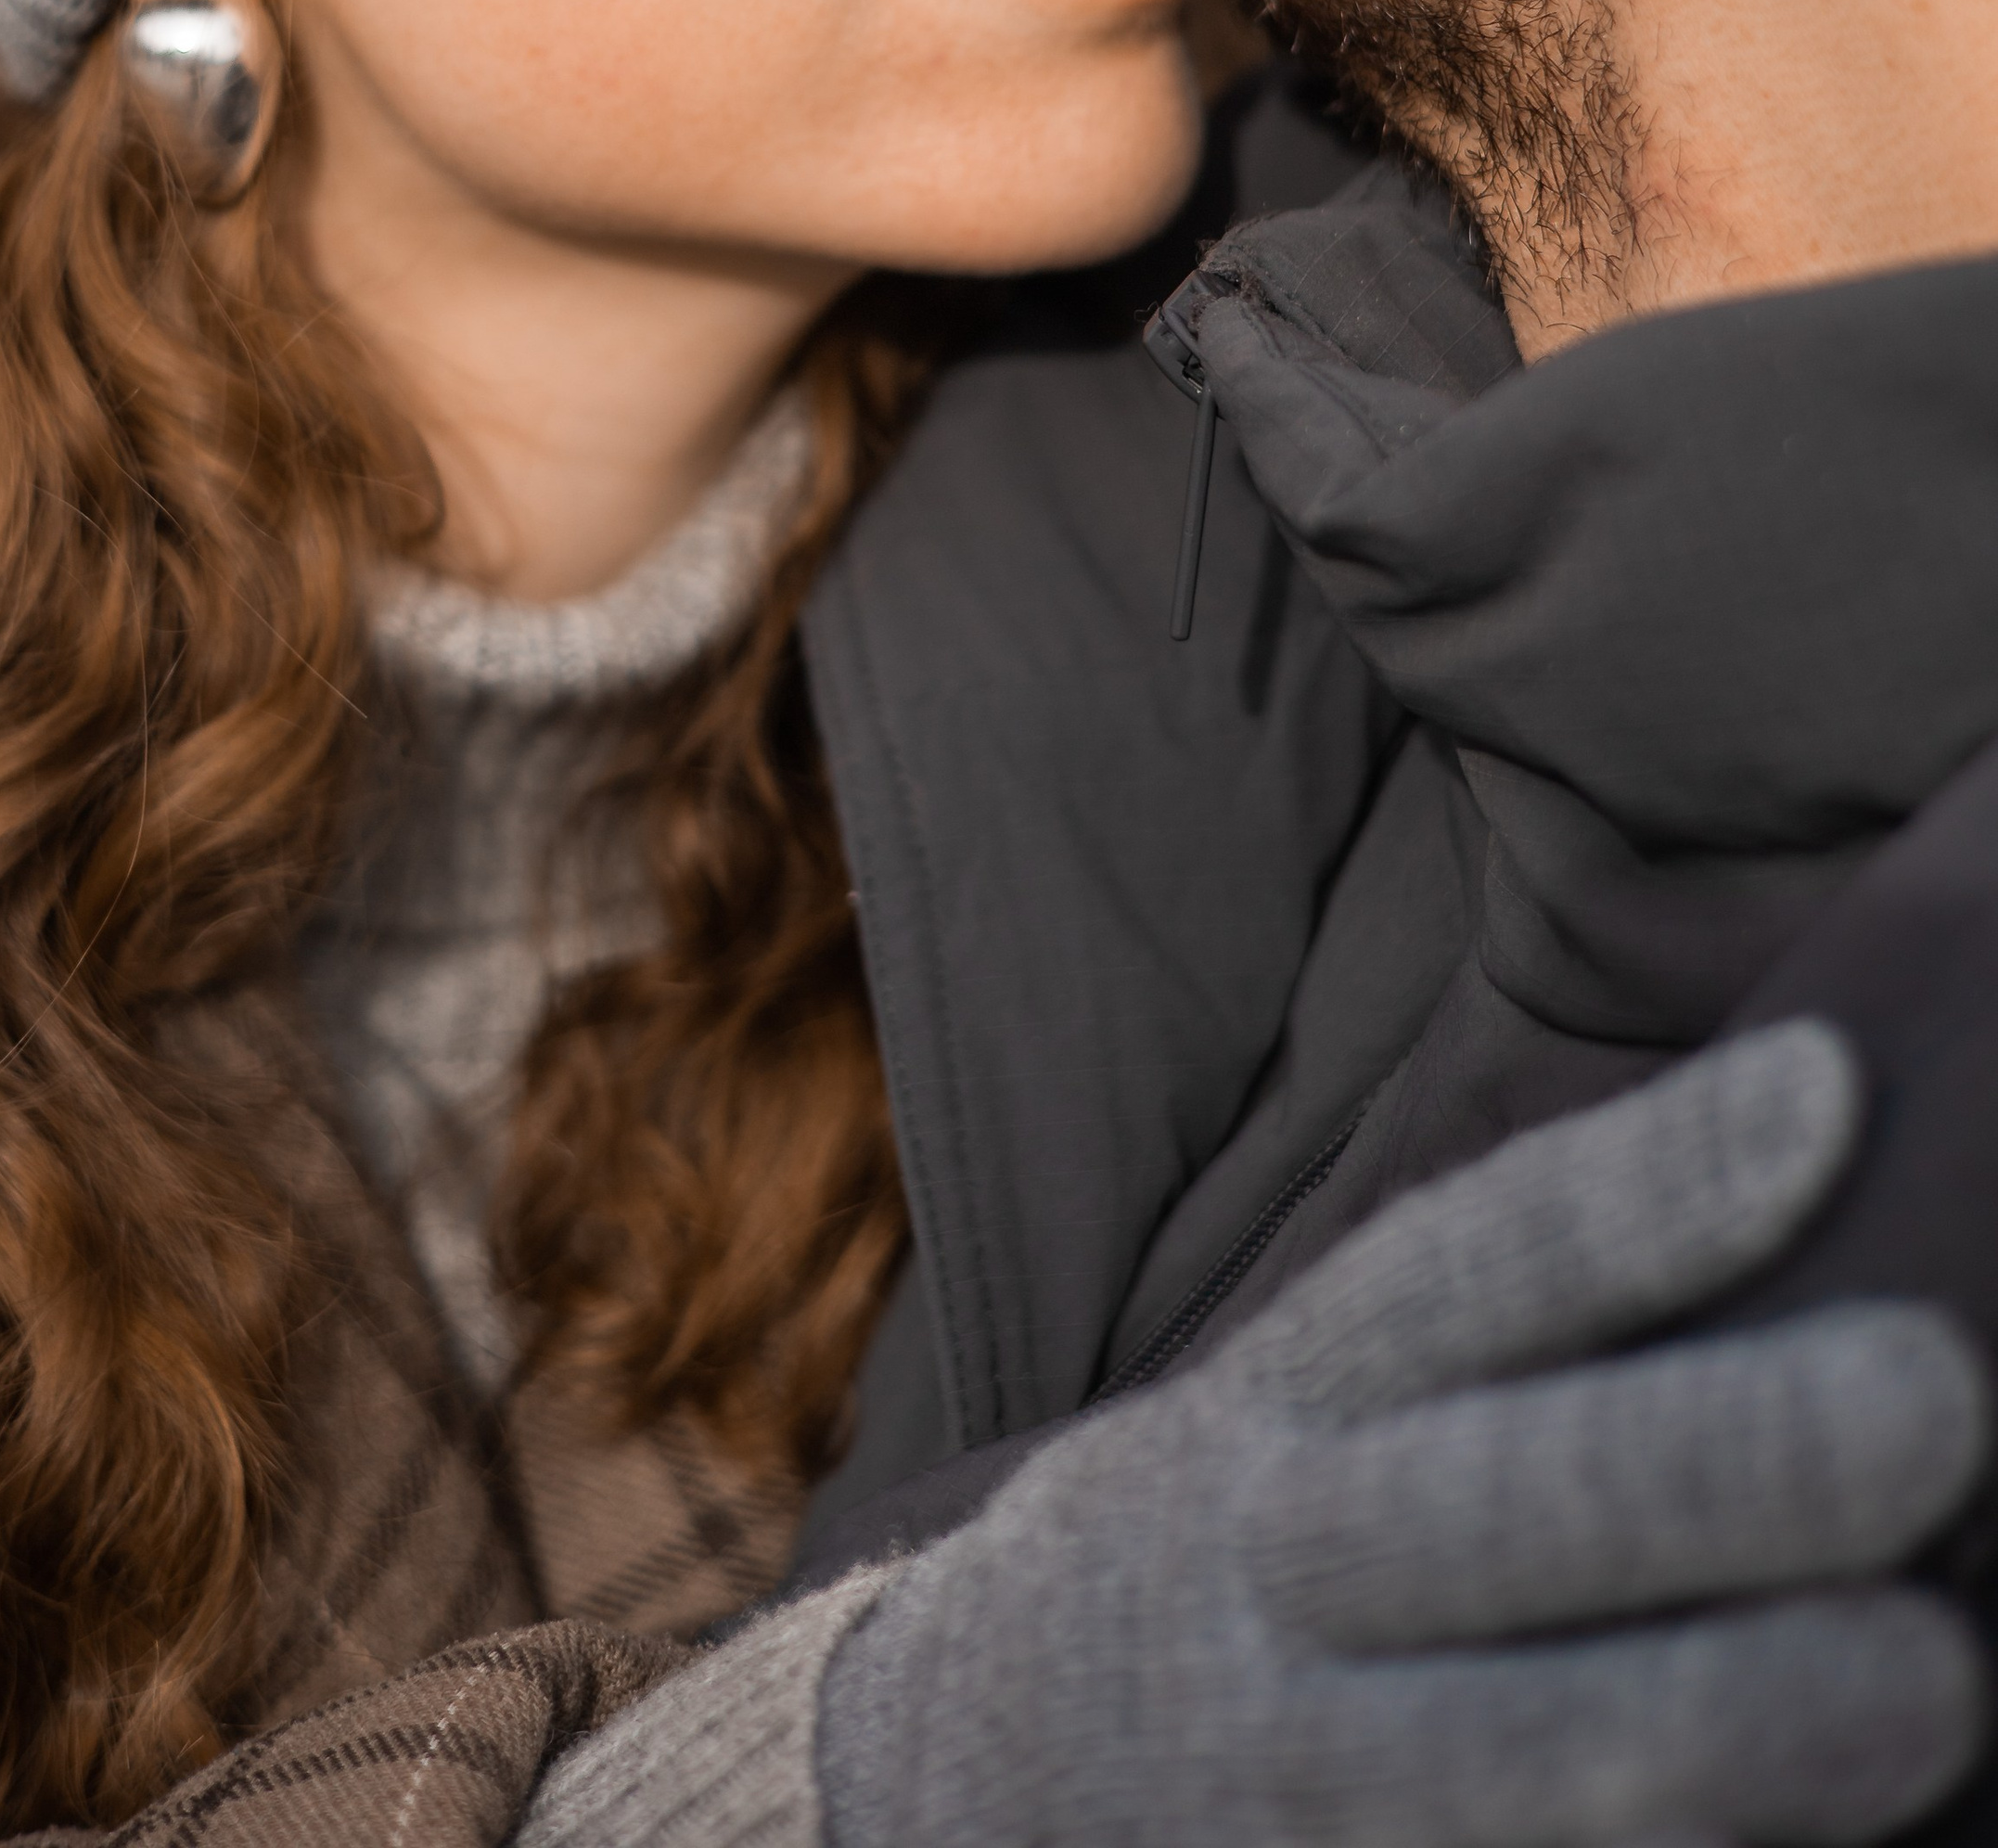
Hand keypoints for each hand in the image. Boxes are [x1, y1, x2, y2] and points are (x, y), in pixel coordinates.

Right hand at [819, 1022, 1987, 1845]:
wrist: (972, 1764)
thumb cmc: (1266, 1546)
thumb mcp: (1319, 1398)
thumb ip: (1516, 1339)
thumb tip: (1823, 1179)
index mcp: (1298, 1401)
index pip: (1474, 1269)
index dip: (1641, 1190)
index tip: (1827, 1095)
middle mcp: (1285, 1573)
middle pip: (1500, 1505)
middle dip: (1713, 1458)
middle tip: (1936, 1394)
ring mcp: (1292, 1780)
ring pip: (1515, 1754)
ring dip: (1724, 1716)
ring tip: (1935, 1680)